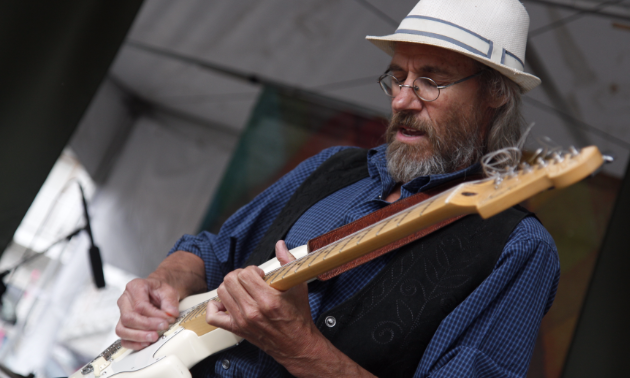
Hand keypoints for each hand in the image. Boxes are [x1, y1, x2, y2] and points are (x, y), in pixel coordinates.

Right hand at [116, 277, 179, 349]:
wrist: (157, 293)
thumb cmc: (160, 291)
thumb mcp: (168, 290)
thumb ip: (170, 301)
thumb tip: (171, 314)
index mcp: (134, 287)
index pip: (140, 305)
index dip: (155, 316)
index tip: (168, 320)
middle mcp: (124, 300)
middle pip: (128, 318)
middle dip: (146, 326)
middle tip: (162, 329)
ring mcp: (121, 314)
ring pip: (122, 330)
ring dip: (139, 337)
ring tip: (154, 338)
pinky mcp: (123, 325)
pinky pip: (123, 339)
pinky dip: (133, 344)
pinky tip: (146, 343)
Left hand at [206, 241, 375, 376]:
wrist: (297, 345)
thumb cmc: (299, 319)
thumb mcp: (298, 287)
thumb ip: (288, 263)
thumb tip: (280, 246)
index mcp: (268, 299)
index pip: (245, 274)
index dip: (252, 270)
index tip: (260, 275)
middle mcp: (252, 311)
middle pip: (230, 281)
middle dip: (240, 275)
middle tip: (251, 280)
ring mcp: (242, 321)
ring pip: (221, 293)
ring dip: (230, 287)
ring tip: (242, 289)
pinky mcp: (237, 329)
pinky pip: (213, 316)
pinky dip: (215, 306)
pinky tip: (227, 302)